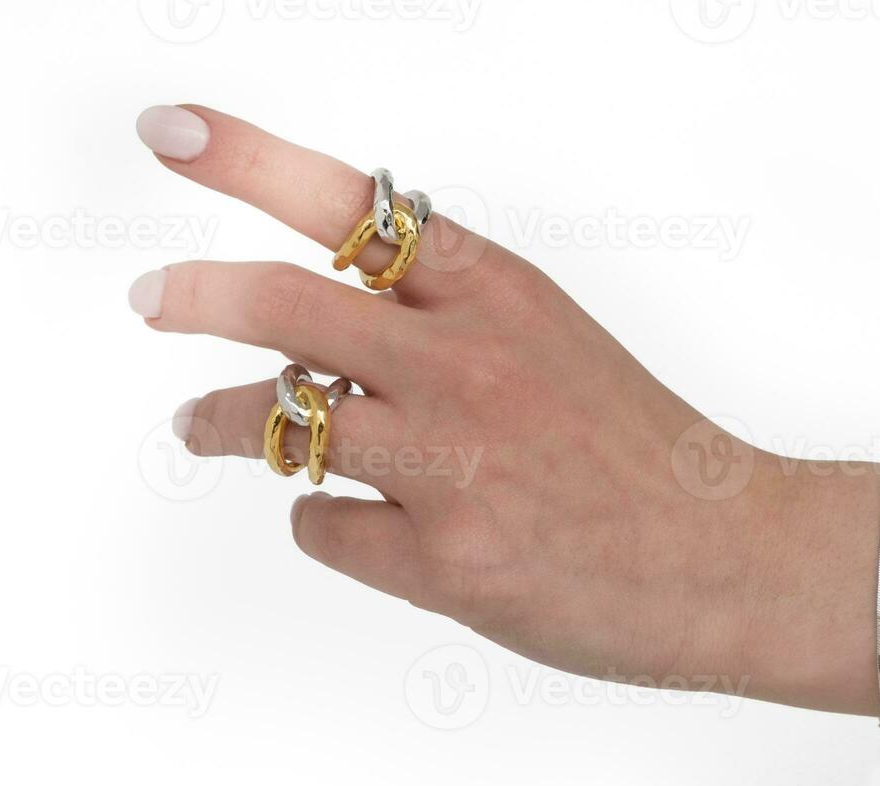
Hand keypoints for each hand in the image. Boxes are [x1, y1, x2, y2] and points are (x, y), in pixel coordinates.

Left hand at [131, 105, 784, 690]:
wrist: (730, 556)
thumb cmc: (641, 449)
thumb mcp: (551, 338)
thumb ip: (444, 317)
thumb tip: (322, 330)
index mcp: (498, 291)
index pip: (348, 202)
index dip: (243, 158)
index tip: (168, 131)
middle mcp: (465, 362)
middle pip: (279, 307)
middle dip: (189, 296)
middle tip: (149, 297)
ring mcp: (451, 462)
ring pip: (276, 423)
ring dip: (218, 423)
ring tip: (197, 426)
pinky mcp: (443, 561)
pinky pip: (322, 526)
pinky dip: (322, 520)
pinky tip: (360, 524)